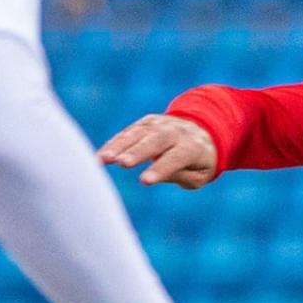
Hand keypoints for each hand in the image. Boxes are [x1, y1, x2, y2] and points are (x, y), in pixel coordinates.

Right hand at [98, 114, 219, 188]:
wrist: (201, 131)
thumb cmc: (199, 162)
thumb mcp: (200, 175)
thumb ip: (182, 176)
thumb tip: (159, 174)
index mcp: (193, 147)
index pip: (176, 157)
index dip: (160, 169)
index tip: (144, 181)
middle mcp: (175, 132)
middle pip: (155, 141)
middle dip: (137, 152)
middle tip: (121, 163)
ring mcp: (159, 124)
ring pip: (137, 134)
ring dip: (118, 146)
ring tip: (103, 159)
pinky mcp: (145, 122)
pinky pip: (127, 133)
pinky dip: (114, 144)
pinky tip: (101, 156)